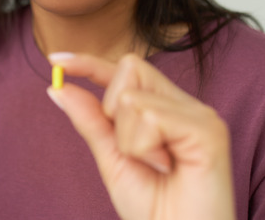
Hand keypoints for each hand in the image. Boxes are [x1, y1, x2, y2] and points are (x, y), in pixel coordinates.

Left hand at [46, 53, 234, 219]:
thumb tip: (59, 87)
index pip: (125, 71)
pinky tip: (168, 167)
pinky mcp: (209, 129)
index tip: (55, 60)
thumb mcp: (112, 160)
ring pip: (133, 98)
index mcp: (164, 109)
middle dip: (113, 111)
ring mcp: (200, 115)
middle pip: (130, 68)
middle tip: (137, 151)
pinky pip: (152, 117)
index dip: (89, 62)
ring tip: (157, 166)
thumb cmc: (154, 210)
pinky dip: (146, 147)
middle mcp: (184, 105)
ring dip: (130, 140)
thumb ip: (91, 121)